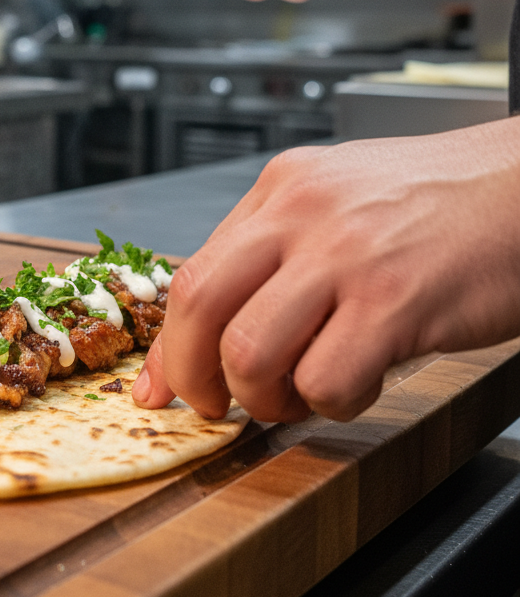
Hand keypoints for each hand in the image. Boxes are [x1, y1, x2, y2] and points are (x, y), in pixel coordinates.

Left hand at [131, 118, 519, 421]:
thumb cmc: (436, 202)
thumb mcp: (336, 204)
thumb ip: (272, 256)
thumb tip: (212, 328)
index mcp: (279, 190)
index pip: (190, 273)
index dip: (169, 345)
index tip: (160, 388)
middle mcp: (300, 214)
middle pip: (198, 306)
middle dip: (194, 376)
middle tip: (217, 405)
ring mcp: (346, 255)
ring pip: (250, 352)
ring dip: (265, 397)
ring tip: (299, 394)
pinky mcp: (396, 302)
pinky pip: (326, 380)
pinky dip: (332, 403)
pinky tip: (360, 383)